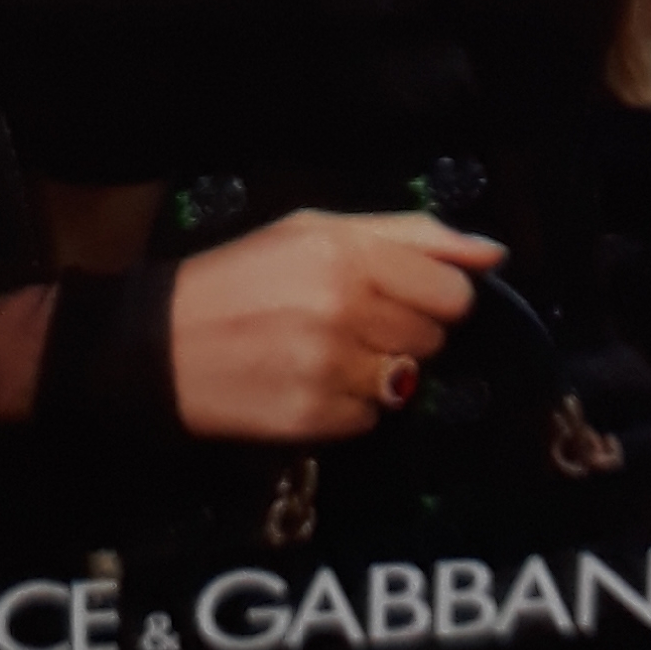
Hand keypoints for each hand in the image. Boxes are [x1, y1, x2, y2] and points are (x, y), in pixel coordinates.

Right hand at [170, 209, 504, 441]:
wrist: (157, 344)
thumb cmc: (241, 276)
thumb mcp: (314, 230)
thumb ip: (410, 233)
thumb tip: (493, 254)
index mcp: (345, 252)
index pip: (452, 289)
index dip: (437, 295)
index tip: (404, 295)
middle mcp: (343, 308)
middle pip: (434, 337)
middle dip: (405, 331)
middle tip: (352, 322)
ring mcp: (330, 367)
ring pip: (408, 381)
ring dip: (379, 371)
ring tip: (325, 352)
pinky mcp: (316, 419)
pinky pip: (372, 419)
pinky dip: (350, 406)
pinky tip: (308, 383)